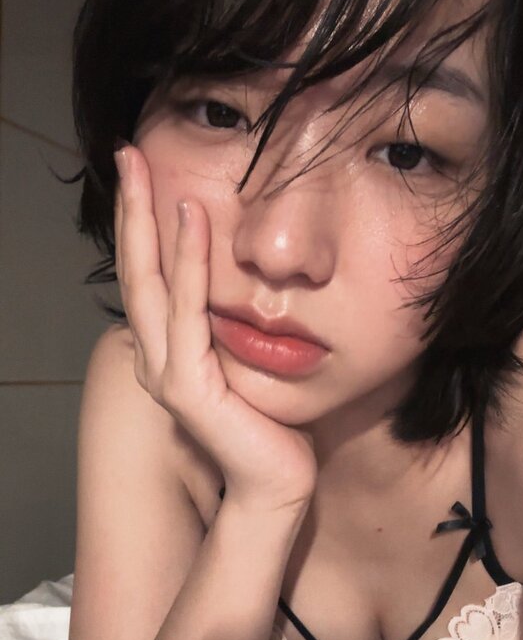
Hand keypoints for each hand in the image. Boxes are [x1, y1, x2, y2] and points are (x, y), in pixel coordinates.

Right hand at [113, 144, 317, 510]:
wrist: (278, 485)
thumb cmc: (271, 427)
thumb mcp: (247, 360)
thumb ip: (231, 326)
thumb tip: (244, 282)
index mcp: (168, 353)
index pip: (149, 278)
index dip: (142, 225)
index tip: (144, 174)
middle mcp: (156, 360)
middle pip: (135, 271)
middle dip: (130, 210)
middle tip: (127, 154)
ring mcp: (165, 374)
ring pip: (148, 284)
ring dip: (146, 222)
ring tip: (145, 169)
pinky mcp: (187, 387)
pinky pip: (187, 310)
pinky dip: (188, 262)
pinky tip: (191, 218)